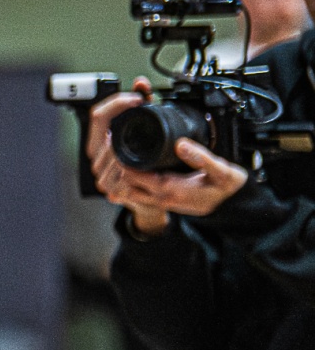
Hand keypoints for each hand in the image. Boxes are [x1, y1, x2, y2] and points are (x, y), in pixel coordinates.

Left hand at [87, 79, 245, 228]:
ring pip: (129, 191)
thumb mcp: (222, 171)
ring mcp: (161, 201)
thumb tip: (181, 143)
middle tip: (115, 146)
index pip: (134, 176)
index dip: (123, 161)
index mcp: (172, 188)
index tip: (118, 143)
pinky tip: (132, 167)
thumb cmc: (228, 187)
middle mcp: (162, 198)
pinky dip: (130, 182)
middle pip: (126, 184)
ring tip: (121, 154)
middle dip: (118, 167)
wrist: (234, 205)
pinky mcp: (163, 201)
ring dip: (122, 176)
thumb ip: (203, 158)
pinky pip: (138, 193)